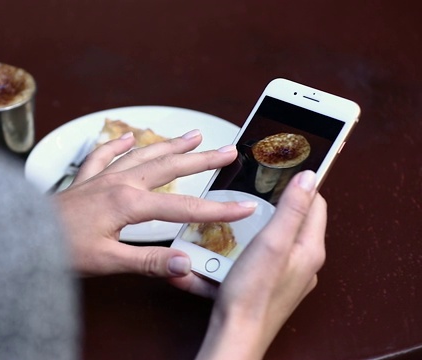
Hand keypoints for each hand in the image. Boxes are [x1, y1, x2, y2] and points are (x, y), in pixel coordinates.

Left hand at [53, 130, 256, 295]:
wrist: (21, 237)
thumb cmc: (59, 250)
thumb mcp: (107, 261)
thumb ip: (148, 262)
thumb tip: (185, 263)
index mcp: (128, 203)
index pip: (184, 207)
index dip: (217, 209)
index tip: (245, 207)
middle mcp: (119, 184)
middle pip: (169, 168)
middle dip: (202, 160)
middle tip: (228, 152)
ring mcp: (101, 178)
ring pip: (143, 155)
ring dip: (169, 145)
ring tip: (193, 136)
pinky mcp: (85, 181)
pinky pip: (103, 156)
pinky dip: (117, 146)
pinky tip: (126, 139)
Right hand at [196, 170, 326, 359]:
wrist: (236, 333)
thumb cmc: (253, 294)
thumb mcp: (273, 242)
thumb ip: (292, 208)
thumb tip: (310, 177)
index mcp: (310, 249)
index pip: (316, 204)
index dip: (300, 185)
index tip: (280, 172)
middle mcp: (304, 263)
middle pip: (294, 220)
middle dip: (273, 205)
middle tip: (253, 195)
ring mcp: (287, 276)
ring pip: (276, 239)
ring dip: (257, 227)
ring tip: (237, 221)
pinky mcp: (269, 285)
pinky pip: (261, 257)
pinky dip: (247, 248)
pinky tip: (229, 249)